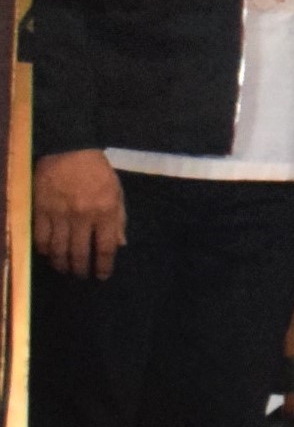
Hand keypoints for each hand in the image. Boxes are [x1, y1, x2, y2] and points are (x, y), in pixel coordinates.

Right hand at [36, 150, 122, 280]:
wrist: (69, 150)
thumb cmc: (97, 171)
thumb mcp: (117, 192)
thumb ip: (119, 218)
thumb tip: (120, 244)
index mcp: (105, 211)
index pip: (105, 247)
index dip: (103, 266)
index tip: (101, 276)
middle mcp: (82, 217)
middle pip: (79, 253)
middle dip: (81, 269)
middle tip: (81, 276)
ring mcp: (59, 214)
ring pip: (58, 250)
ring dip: (62, 264)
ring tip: (65, 270)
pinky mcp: (40, 210)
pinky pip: (40, 238)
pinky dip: (44, 250)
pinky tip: (48, 255)